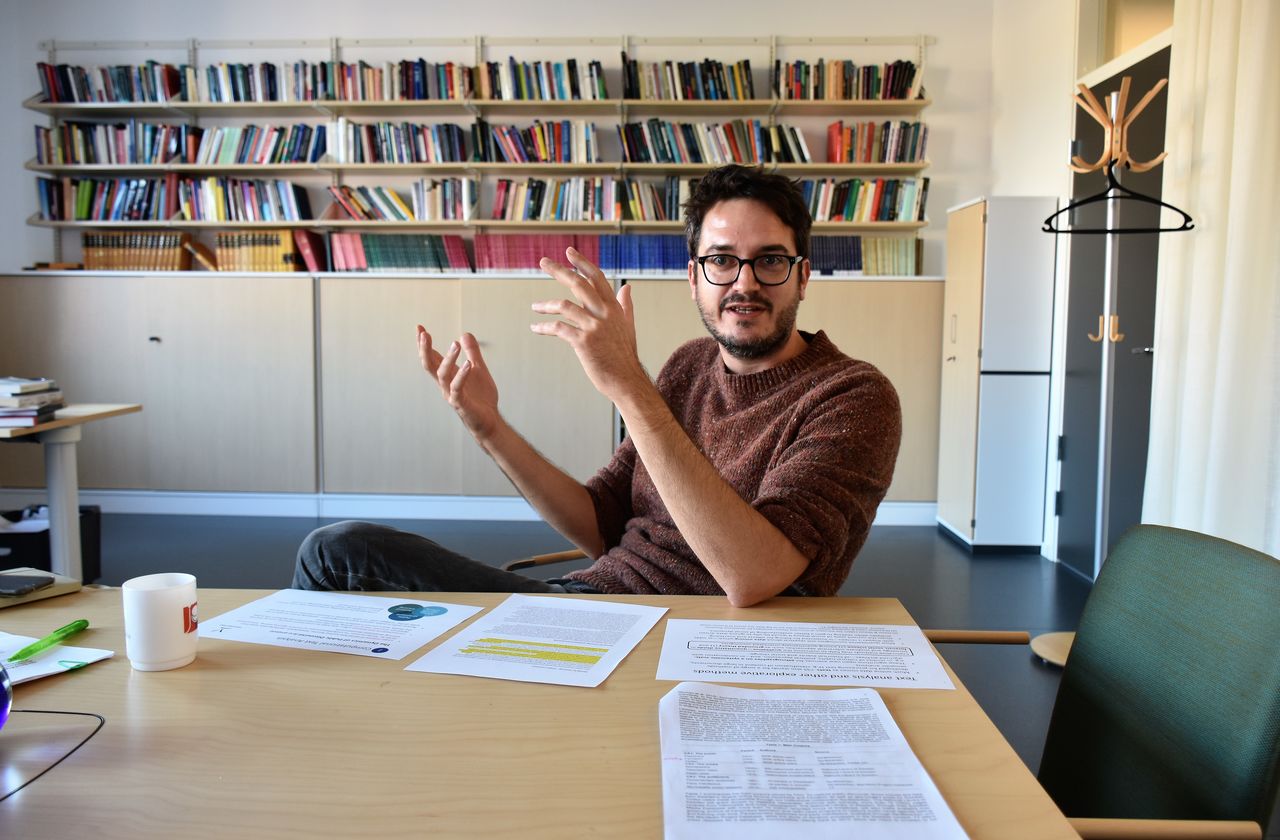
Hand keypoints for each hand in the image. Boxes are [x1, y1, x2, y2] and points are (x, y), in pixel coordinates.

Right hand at [417, 326, 500, 440]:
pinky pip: (457, 388)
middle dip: (424, 350)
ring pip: (442, 375)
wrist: (490, 420)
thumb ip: (472, 353)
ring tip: (455, 344)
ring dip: (447, 359)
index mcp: (449, 376)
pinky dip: (461, 376)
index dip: (424, 344)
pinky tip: (467, 364)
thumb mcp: (479, 369)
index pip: (432, 358)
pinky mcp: (461, 404)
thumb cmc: (481, 398)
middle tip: (423, 333)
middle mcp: (446, 384)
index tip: (419, 328)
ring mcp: (451, 394)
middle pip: (429, 365)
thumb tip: (465, 334)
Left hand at [532, 247, 648, 401]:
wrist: (626, 380)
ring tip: (534, 307)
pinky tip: (535, 327)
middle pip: (578, 284)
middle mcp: (604, 313)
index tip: (569, 252)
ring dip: (546, 305)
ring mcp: (593, 326)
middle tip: (543, 262)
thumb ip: (626, 305)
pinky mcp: (583, 341)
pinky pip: (558, 328)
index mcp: (614, 308)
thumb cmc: (624, 355)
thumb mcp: (628, 326)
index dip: (582, 263)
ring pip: (564, 305)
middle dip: (559, 270)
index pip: (597, 278)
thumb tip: (627, 287)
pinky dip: (544, 326)